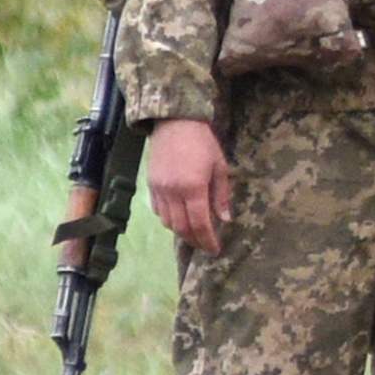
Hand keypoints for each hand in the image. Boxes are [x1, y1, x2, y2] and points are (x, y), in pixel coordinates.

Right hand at [145, 118, 230, 254]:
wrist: (175, 124)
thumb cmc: (203, 143)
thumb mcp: (220, 167)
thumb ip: (221, 195)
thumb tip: (224, 219)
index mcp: (193, 188)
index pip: (199, 223)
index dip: (207, 240)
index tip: (215, 250)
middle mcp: (172, 193)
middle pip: (181, 227)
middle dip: (195, 240)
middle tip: (205, 246)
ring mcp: (159, 190)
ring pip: (168, 222)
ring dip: (181, 232)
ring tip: (195, 235)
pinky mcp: (150, 186)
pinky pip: (158, 210)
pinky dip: (169, 219)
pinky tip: (179, 219)